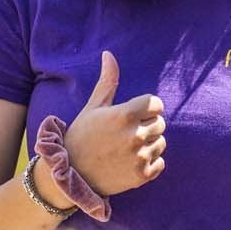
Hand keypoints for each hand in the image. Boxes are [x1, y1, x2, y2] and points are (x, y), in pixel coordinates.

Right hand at [62, 51, 166, 194]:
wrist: (70, 174)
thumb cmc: (81, 136)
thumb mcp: (93, 107)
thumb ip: (107, 82)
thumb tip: (109, 54)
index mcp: (124, 115)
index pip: (156, 104)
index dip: (146, 108)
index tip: (132, 115)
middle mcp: (135, 135)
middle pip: (160, 123)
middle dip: (146, 126)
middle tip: (124, 134)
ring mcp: (139, 156)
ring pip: (161, 142)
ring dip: (148, 144)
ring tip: (124, 148)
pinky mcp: (142, 175)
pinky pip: (160, 162)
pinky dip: (149, 163)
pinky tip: (128, 162)